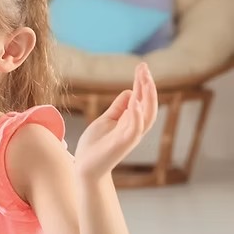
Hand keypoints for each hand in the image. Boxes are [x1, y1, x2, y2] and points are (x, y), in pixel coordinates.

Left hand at [74, 63, 158, 181]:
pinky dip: (136, 116)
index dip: (142, 83)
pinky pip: (134, 129)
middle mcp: (134, 128)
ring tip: (146, 80)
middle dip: (147, 86)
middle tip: (144, 68)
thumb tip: (130, 91)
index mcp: (130, 121)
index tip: (142, 66)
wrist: (85, 167)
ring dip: (147, 98)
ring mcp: (130, 136)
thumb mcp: (105, 120)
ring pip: (146, 116)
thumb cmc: (95, 145)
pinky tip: (135, 103)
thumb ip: (118, 108)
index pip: (141, 99)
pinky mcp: (123, 144)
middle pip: (148, 105)